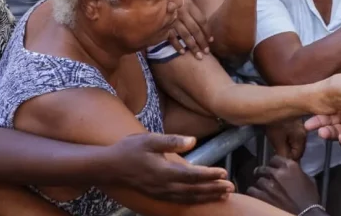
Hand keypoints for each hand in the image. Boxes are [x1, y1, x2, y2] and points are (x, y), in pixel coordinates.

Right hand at [101, 133, 233, 202]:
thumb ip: (172, 141)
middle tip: (231, 187)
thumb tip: (193, 140)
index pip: (192, 175)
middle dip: (213, 189)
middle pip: (194, 190)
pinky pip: (180, 201)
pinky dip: (194, 200)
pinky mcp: (158, 196)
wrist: (109, 167)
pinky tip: (202, 198)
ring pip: (188, 198)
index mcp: (163, 172)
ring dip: (207, 196)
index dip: (209, 175)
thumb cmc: (129, 150)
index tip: (224, 172)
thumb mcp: (149, 139)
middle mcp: (164, 186)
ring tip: (223, 194)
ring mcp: (160, 193)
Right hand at [167, 0, 212, 58]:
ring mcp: (173, 19)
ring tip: (198, 56)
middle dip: (202, 42)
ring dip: (192, 46)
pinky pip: (171, 36)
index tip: (211, 41)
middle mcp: (183, 13)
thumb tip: (201, 23)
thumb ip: (192, 10)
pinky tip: (182, 52)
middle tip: (206, 52)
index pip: (202, 20)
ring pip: (185, 35)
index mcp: (189, 5)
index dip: (207, 31)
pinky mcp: (163, 23)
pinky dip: (177, 45)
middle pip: (195, 30)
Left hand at [247, 156, 322, 213]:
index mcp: (290, 167)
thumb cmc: (310, 199)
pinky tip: (258, 195)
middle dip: (264, 173)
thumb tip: (292, 172)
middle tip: (265, 177)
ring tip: (263, 189)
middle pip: (263, 168)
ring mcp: (269, 185)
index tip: (272, 167)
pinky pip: (252, 190)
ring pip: (258, 180)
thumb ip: (298, 173)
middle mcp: (278, 173)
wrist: (306, 214)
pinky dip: (254, 192)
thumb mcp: (309, 180)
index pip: (275, 158)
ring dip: (261, 184)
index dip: (273, 163)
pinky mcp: (262, 196)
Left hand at [265, 117, 307, 161]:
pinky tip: (277, 135)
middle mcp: (303, 132)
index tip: (279, 160)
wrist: (270, 104)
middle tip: (276, 151)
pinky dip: (285, 138)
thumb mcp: (277, 141)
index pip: (297, 156)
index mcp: (302, 138)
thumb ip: (283, 154)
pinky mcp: (293, 122)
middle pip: (296, 149)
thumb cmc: (275, 122)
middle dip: (287, 152)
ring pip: (293, 142)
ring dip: (285, 145)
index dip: (287, 160)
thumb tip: (286, 163)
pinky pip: (291, 135)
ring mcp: (299, 126)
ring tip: (275, 142)